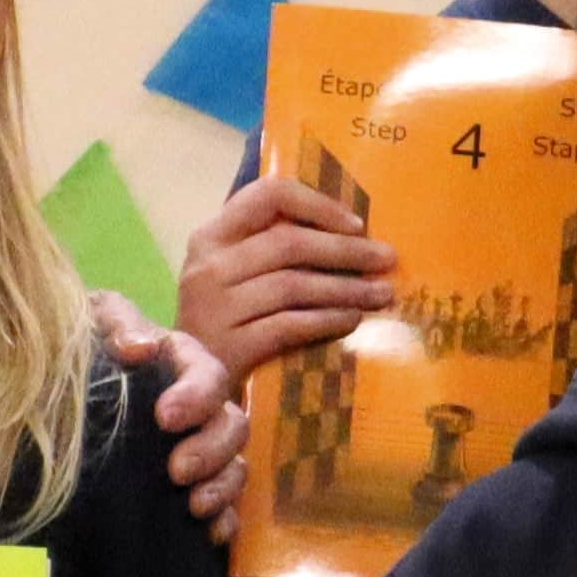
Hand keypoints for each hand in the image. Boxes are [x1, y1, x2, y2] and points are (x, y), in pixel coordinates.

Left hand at [95, 290, 251, 536]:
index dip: (196, 396)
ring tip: (194, 506)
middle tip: (176, 470)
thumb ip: (116, 321)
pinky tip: (210, 534)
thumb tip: (138, 348)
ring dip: (222, 487)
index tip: (165, 417)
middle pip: (232, 425)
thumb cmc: (85, 345)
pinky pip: (226, 505)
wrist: (58, 387)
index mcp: (182, 363)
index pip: (207, 375)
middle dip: (211, 450)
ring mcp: (200, 448)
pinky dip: (226, 520)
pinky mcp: (193, 485)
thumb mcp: (94, 320)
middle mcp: (201, 407)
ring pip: (235, 466)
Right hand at [175, 172, 393, 378]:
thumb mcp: (234, 273)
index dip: (318, 205)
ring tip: (381, 294)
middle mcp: (209, 266)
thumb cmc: (224, 318)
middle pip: (289, 243)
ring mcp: (215, 307)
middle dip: (347, 250)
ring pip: (294, 285)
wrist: (189, 380)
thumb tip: (351, 232)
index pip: (268, 196)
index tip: (357, 224)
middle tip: (387, 259)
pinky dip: (327, 320)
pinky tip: (352, 321)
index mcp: (212, 236)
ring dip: (346, 288)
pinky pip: (290, 325)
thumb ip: (272, 247)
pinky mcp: (229, 347)